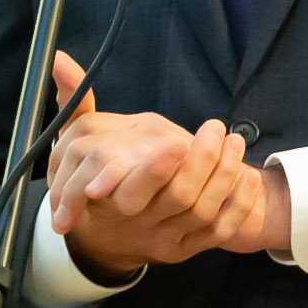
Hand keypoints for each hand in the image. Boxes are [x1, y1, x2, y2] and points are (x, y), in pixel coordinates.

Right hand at [45, 54, 282, 274]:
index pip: (133, 191)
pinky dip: (239, 205)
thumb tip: (59, 59)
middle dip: (202, 162)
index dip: (157, 169)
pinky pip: (219, 231)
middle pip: (179, 198)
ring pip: (203, 212)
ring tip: (233, 141)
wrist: (105, 235)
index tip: (176, 141)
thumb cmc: (90, 177)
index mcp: (110, 199)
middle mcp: (138, 222)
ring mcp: (165, 237)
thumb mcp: (75, 142)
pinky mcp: (188, 248)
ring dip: (224, 174)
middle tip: (216, 129)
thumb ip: (73, 102)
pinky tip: (248, 177)